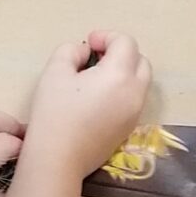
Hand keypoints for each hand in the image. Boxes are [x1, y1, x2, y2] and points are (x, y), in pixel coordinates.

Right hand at [23, 31, 151, 181]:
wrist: (59, 159)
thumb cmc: (55, 113)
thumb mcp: (55, 71)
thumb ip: (72, 51)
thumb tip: (86, 54)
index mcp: (120, 75)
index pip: (126, 43)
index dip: (107, 36)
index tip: (88, 44)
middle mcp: (135, 92)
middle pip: (140, 60)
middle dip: (120, 52)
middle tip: (95, 58)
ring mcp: (135, 113)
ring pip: (140, 81)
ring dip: (124, 72)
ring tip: (96, 78)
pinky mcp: (129, 129)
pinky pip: (134, 100)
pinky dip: (122, 91)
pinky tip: (97, 100)